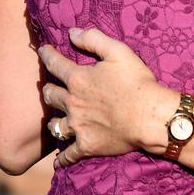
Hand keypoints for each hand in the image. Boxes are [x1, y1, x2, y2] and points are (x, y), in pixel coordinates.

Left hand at [38, 27, 172, 166]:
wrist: (150, 116)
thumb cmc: (137, 81)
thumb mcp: (119, 51)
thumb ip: (93, 39)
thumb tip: (72, 33)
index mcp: (78, 78)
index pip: (55, 64)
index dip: (47, 55)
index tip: (42, 51)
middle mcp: (72, 102)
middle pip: (50, 95)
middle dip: (48, 88)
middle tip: (49, 86)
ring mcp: (78, 126)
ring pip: (55, 125)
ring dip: (53, 121)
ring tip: (55, 120)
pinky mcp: (87, 145)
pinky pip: (69, 154)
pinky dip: (63, 158)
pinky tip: (59, 161)